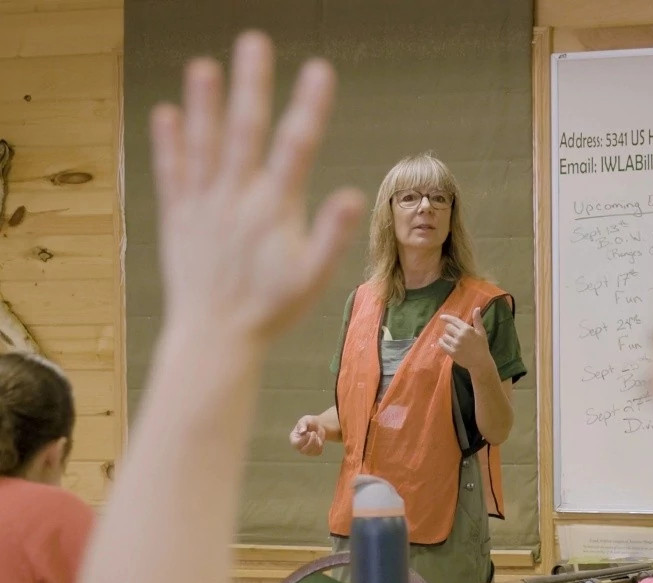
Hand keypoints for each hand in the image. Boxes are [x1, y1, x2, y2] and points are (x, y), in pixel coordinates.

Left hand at [151, 31, 364, 347]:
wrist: (215, 336)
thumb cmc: (270, 309)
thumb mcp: (312, 278)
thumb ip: (331, 235)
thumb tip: (352, 196)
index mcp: (274, 209)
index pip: (296, 147)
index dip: (309, 106)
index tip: (320, 69)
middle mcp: (236, 199)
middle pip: (245, 131)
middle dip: (252, 84)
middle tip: (254, 41)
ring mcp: (203, 205)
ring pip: (203, 144)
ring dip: (204, 103)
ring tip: (204, 65)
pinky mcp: (178, 217)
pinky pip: (171, 173)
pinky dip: (168, 143)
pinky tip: (166, 113)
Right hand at [289, 415, 324, 455]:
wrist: (318, 425)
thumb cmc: (309, 422)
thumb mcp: (305, 420)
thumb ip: (303, 425)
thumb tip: (302, 432)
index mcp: (293, 439)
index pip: (296, 444)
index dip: (304, 439)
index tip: (309, 432)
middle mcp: (298, 447)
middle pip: (304, 450)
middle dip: (312, 441)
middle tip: (314, 432)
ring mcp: (305, 451)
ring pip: (311, 452)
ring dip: (316, 443)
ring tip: (316, 435)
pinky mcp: (313, 452)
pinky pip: (317, 452)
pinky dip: (320, 446)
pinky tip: (318, 440)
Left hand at [438, 307, 491, 371]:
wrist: (480, 362)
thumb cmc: (482, 346)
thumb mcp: (481, 332)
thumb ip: (477, 320)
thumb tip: (477, 308)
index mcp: (467, 329)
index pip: (454, 320)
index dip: (447, 318)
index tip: (441, 317)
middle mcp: (460, 336)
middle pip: (448, 327)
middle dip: (450, 329)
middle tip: (454, 334)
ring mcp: (455, 344)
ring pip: (444, 336)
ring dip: (447, 337)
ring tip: (452, 340)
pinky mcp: (452, 352)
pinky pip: (442, 344)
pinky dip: (442, 342)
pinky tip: (445, 343)